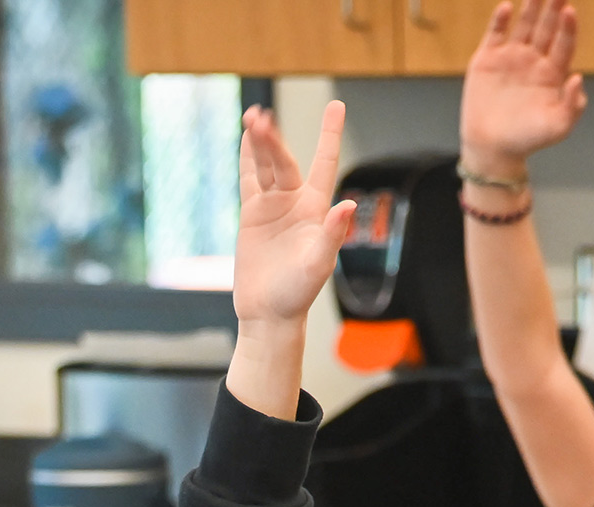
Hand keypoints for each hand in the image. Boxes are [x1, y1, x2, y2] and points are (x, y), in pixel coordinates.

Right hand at [233, 102, 355, 327]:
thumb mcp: (318, 264)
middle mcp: (296, 203)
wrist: (268, 314)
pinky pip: (249, 180)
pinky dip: (247, 159)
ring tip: (253, 118)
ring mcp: (273, 207)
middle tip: (261, 120)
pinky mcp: (252, 216)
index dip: (330, 134)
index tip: (335, 105)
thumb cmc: (298, 294)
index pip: (325, 163)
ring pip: (266, 166)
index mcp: (316, 209)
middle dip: (273, 140)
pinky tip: (246, 137)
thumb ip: (332, 234)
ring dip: (260, 142)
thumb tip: (347, 206)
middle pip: (285, 161)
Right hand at [460, 0, 587, 170]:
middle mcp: (534, 61)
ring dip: (531, 5)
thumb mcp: (557, 128)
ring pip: (524, 24)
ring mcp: (510, 58)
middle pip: (547, 26)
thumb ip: (572, 105)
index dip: (568, 27)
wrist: (492, 149)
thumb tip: (578, 77)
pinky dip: (499, 20)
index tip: (569, 12)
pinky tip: (506, 7)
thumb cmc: (526, 141)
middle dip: (553, 6)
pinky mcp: (487, 60)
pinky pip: (495, 33)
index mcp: (552, 73)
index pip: (564, 42)